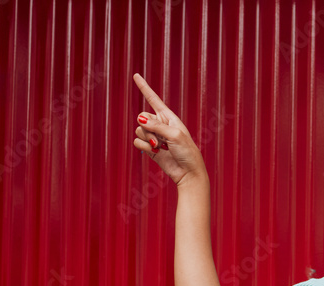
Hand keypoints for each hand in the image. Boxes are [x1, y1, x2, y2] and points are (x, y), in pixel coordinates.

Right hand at [132, 73, 206, 187]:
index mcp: (169, 117)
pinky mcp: (149, 148)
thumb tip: (140, 119)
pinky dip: (144, 147)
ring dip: (148, 139)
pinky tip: (156, 153)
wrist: (187, 172)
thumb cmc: (187, 152)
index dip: (144, 87)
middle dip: (148, 127)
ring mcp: (154, 136)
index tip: (136, 75)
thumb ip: (156, 125)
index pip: (154, 99)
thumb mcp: (174, 135)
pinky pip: (137, 142)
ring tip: (161, 148)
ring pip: (138, 129)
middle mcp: (160, 125)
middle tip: (161, 140)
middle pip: (142, 116)